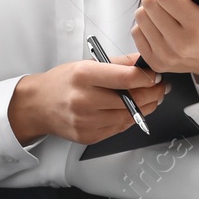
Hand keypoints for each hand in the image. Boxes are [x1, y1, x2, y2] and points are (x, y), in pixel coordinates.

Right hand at [8, 53, 168, 145]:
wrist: (39, 105)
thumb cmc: (62, 82)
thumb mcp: (86, 63)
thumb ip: (118, 63)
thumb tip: (144, 61)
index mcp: (83, 75)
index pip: (126, 78)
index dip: (148, 77)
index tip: (156, 75)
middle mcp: (84, 99)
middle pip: (132, 99)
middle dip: (153, 93)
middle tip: (160, 87)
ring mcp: (86, 121)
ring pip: (130, 116)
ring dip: (146, 107)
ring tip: (150, 98)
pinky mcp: (89, 136)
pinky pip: (120, 128)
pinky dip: (131, 118)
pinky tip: (132, 109)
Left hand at [131, 0, 198, 89]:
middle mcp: (181, 44)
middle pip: (149, 3)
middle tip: (175, 6)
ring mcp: (166, 56)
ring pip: (140, 16)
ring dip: (152, 13)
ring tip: (169, 18)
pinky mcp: (155, 62)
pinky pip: (136, 32)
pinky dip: (147, 27)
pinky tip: (163, 30)